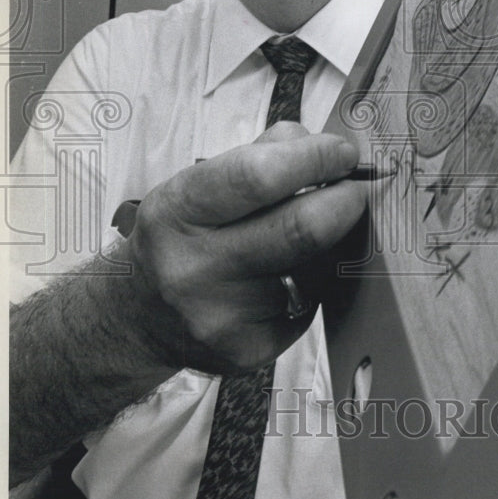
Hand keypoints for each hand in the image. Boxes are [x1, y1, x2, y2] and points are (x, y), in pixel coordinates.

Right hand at [128, 123, 365, 371]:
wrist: (140, 317)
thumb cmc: (181, 236)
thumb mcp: (198, 183)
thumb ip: (263, 155)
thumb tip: (326, 148)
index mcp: (177, 211)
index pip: (259, 177)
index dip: (315, 159)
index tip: (343, 152)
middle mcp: (195, 268)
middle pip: (301, 228)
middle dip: (346, 199)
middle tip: (357, 187)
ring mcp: (223, 316)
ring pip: (315, 266)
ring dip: (332, 242)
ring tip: (315, 231)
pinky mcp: (251, 349)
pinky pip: (311, 303)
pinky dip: (314, 281)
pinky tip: (291, 276)